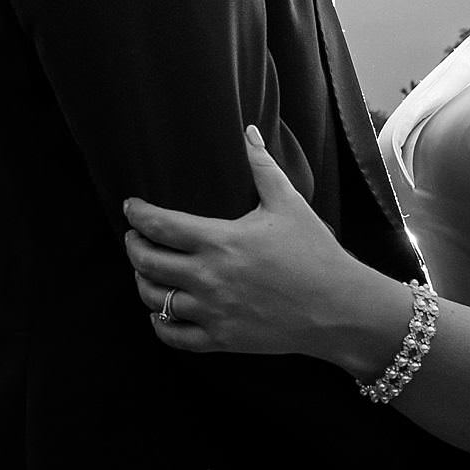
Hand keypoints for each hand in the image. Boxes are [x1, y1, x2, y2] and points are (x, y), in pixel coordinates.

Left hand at [122, 124, 385, 364]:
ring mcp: (212, 311)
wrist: (338, 308)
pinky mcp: (221, 339)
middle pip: (146, 262)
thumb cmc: (315, 253)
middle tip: (134, 237)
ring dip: (142, 282)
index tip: (130, 207)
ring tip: (146, 270)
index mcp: (221, 240)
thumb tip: (249, 130)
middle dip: (133, 246)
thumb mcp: (288, 204)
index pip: (160, 225)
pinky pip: (173, 335)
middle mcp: (209, 277)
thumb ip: (262, 167)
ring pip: (153, 298)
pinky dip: (159, 322)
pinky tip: (161, 310)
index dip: (137, 214)